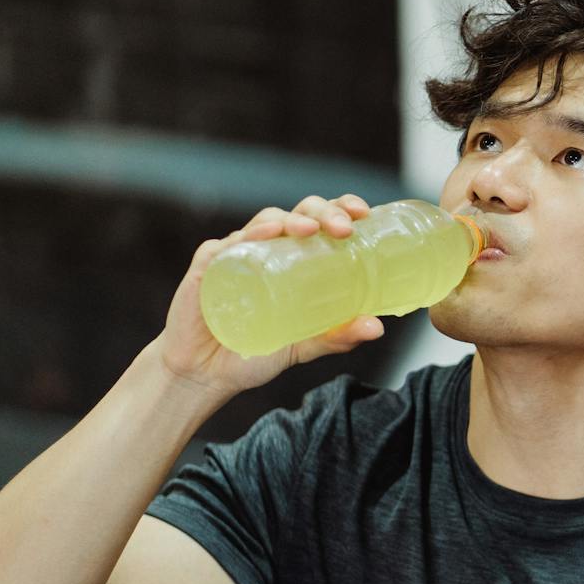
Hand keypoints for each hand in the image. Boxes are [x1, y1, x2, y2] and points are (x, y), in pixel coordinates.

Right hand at [156, 193, 382, 396]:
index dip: (341, 208)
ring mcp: (236, 254)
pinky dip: (248, 235)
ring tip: (309, 229)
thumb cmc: (255, 351)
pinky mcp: (206, 268)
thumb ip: (337, 336)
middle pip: (298, 213)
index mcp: (294, 257)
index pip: (320, 220)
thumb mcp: (304, 346)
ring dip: (290, 219)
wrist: (206, 375)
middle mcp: (267, 248)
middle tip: (344, 228)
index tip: (363, 213)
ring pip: (265, 221)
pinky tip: (265, 235)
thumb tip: (377, 328)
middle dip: (324, 212)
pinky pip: (226, 244)